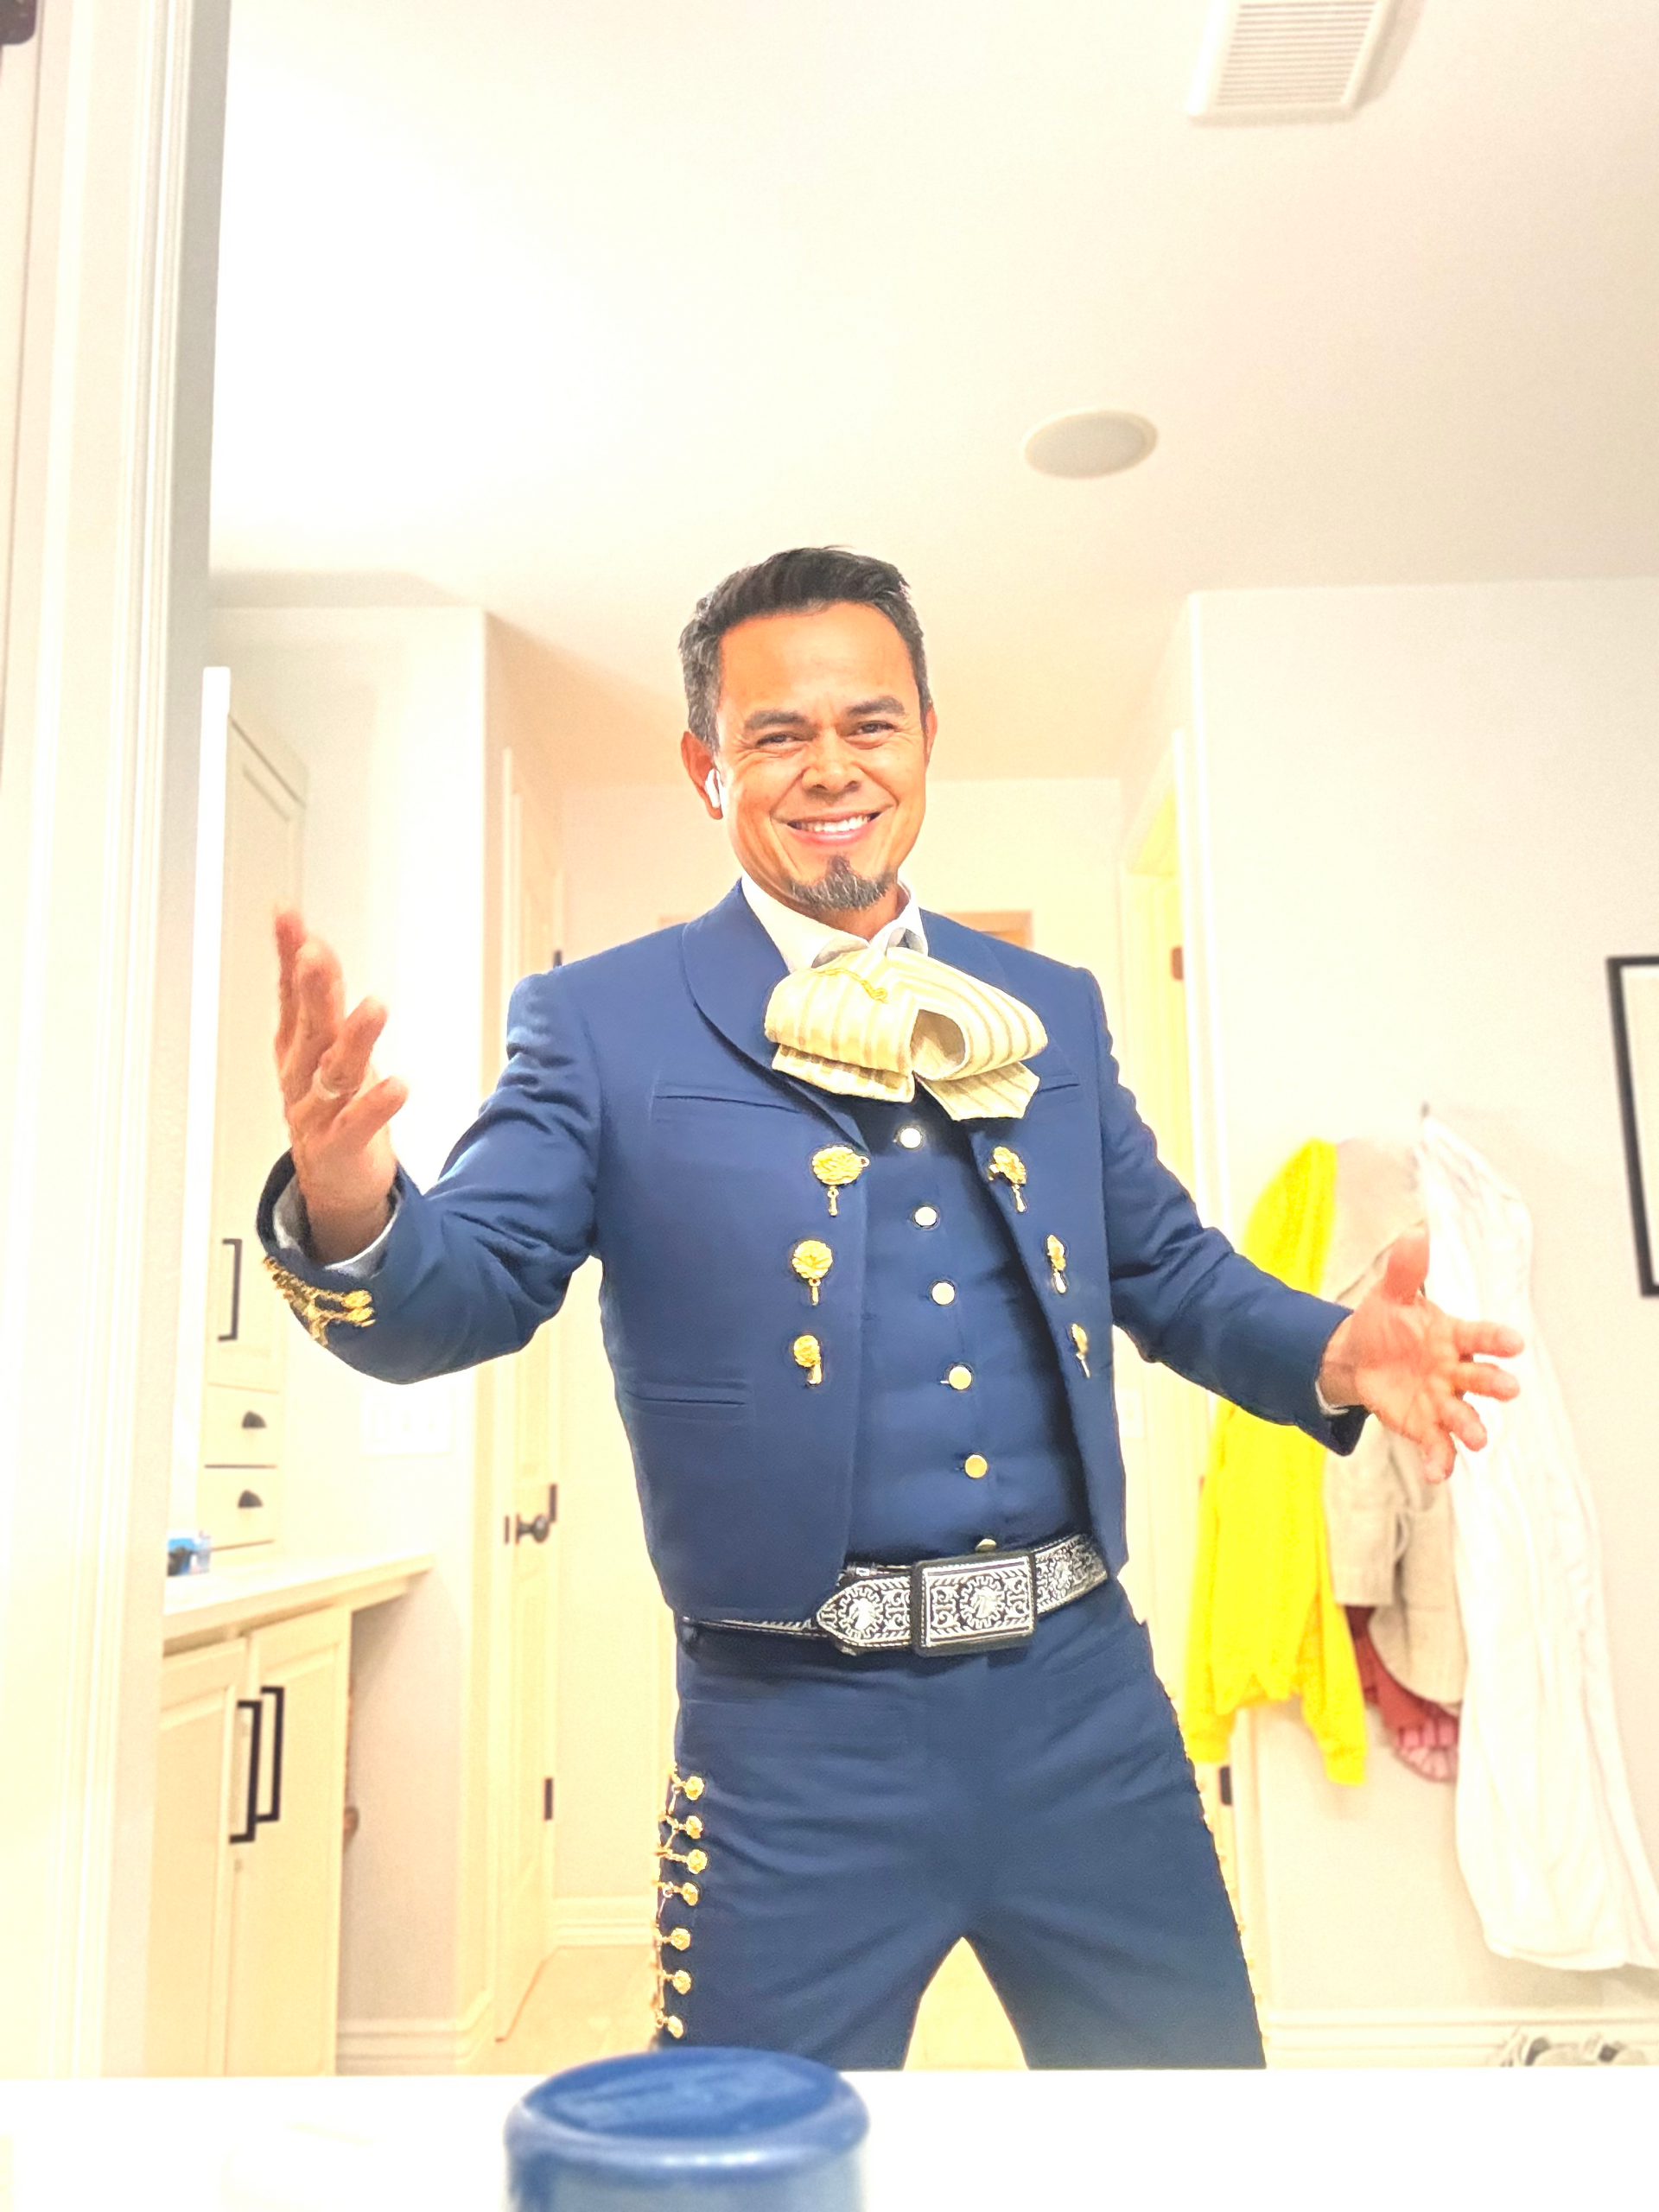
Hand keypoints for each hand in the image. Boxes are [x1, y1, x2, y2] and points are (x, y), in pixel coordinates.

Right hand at [274, 909, 407, 1263]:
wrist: (334, 1183)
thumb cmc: (330, 1106)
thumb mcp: (321, 1046)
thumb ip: (316, 995)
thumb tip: (308, 940)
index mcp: (297, 1048)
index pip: (291, 994)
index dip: (288, 955)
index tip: (288, 918)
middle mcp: (303, 1077)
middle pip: (309, 1028)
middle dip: (311, 991)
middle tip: (314, 956)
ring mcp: (318, 1112)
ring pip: (335, 1073)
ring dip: (355, 1039)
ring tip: (374, 1008)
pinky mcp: (341, 1146)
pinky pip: (358, 1124)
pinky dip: (376, 1105)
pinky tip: (397, 1085)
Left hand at [1317, 1228, 1522, 1481]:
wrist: (1359, 1355)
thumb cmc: (1386, 1323)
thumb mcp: (1390, 1294)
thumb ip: (1405, 1270)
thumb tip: (1416, 1236)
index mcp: (1451, 1336)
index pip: (1479, 1336)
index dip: (1496, 1340)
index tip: (1515, 1342)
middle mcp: (1453, 1371)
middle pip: (1479, 1378)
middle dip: (1493, 1383)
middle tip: (1510, 1389)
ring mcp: (1440, 1400)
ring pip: (1462, 1416)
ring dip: (1471, 1427)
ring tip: (1478, 1439)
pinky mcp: (1423, 1424)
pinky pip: (1435, 1444)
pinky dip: (1439, 1459)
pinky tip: (1437, 1473)